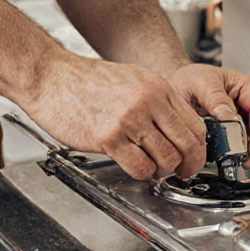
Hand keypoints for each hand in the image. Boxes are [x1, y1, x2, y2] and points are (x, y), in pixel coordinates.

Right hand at [25, 55, 206, 179]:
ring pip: (166, 159)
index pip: (195, 125)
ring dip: (162, 171)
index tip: (193, 158)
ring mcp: (130, 120)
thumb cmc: (86, 80)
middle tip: (181, 173)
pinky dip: (142, 174)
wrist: (50, 76)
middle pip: (187, 145)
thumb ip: (156, 101)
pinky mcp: (109, 137)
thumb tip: (176, 129)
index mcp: (158, 88)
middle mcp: (148, 102)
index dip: (199, 149)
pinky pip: (139, 167)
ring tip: (152, 169)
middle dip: (188, 165)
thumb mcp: (133, 79)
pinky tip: (135, 168)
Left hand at [166, 64, 249, 168]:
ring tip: (234, 157)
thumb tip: (228, 116)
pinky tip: (234, 154)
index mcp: (248, 87)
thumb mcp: (199, 83)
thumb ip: (214, 98)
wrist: (180, 88)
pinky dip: (246, 153)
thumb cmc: (191, 81)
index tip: (249, 152)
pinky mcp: (243, 130)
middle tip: (239, 159)